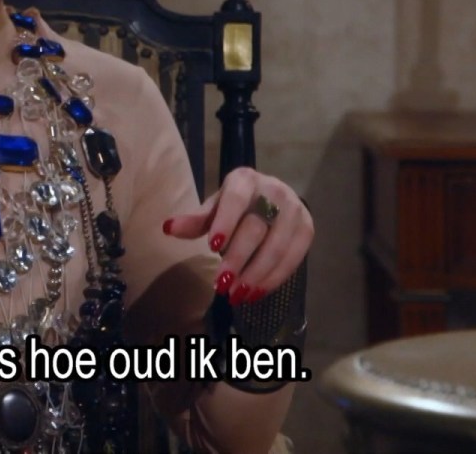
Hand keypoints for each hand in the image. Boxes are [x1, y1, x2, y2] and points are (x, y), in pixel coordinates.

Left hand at [162, 167, 312, 304]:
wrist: (272, 201)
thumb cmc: (235, 207)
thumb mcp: (214, 209)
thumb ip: (195, 220)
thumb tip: (168, 228)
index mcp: (245, 179)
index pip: (235, 199)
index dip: (225, 222)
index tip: (212, 247)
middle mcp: (274, 190)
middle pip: (256, 227)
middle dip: (238, 259)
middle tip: (222, 285)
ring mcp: (295, 209)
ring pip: (277, 245)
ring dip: (256, 274)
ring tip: (238, 295)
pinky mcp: (307, 228)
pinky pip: (293, 257)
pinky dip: (274, 278)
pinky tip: (257, 292)